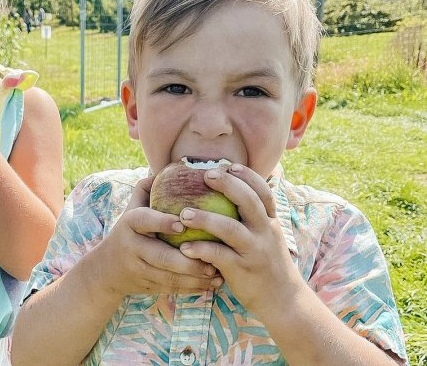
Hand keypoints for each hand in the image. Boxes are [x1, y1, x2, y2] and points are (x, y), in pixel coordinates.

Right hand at [92, 176, 222, 297]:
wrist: (105, 270)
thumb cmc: (128, 231)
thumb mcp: (131, 208)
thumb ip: (148, 188)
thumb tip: (174, 165)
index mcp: (128, 224)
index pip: (143, 221)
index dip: (161, 222)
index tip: (182, 223)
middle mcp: (131, 248)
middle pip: (160, 256)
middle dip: (188, 261)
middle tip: (212, 258)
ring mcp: (138, 269)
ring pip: (169, 278)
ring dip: (195, 278)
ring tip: (217, 273)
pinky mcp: (146, 286)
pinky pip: (172, 289)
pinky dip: (193, 289)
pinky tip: (213, 285)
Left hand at [177, 164, 303, 314]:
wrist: (283, 300)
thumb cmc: (266, 264)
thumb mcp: (267, 237)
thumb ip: (252, 218)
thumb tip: (231, 194)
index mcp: (270, 222)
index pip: (263, 192)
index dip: (247, 176)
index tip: (229, 165)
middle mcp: (265, 232)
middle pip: (249, 202)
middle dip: (228, 185)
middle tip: (206, 175)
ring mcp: (254, 251)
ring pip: (230, 229)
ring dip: (205, 218)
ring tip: (183, 214)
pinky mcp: (242, 270)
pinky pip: (219, 256)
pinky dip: (201, 250)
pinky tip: (184, 248)